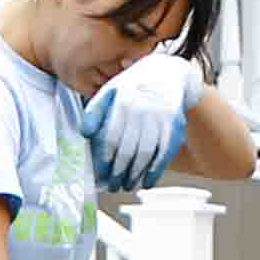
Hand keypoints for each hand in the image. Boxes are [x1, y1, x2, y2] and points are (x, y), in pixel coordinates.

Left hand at [92, 51, 200, 189]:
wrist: (166, 74)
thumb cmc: (132, 86)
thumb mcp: (110, 90)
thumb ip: (95, 111)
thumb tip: (85, 133)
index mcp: (123, 101)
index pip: (111, 138)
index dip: (104, 160)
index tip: (100, 175)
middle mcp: (143, 109)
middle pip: (128, 149)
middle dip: (118, 173)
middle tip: (113, 186)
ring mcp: (161, 118)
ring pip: (146, 154)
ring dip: (136, 175)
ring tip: (127, 186)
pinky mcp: (175, 125)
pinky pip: (164, 153)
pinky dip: (156, 170)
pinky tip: (148, 181)